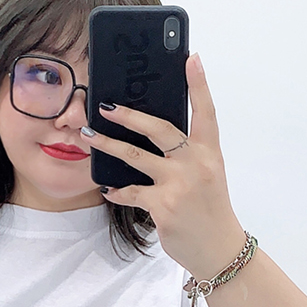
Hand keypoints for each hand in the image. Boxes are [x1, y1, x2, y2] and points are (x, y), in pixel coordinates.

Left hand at [84, 53, 245, 282]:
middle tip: (107, 105)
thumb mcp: (207, 175)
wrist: (218, 250)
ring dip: (108, 145)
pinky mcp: (162, 206)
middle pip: (160, 129)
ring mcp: (178, 185)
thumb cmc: (210, 210)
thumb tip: (152, 134)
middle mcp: (195, 164)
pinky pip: (130, 191)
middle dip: (131, 115)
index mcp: (209, 152)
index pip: (206, 111)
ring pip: (135, 157)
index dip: (198, 83)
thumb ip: (186, 154)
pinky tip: (108, 188)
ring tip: (88, 135)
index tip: (190, 56)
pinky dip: (117, 190)